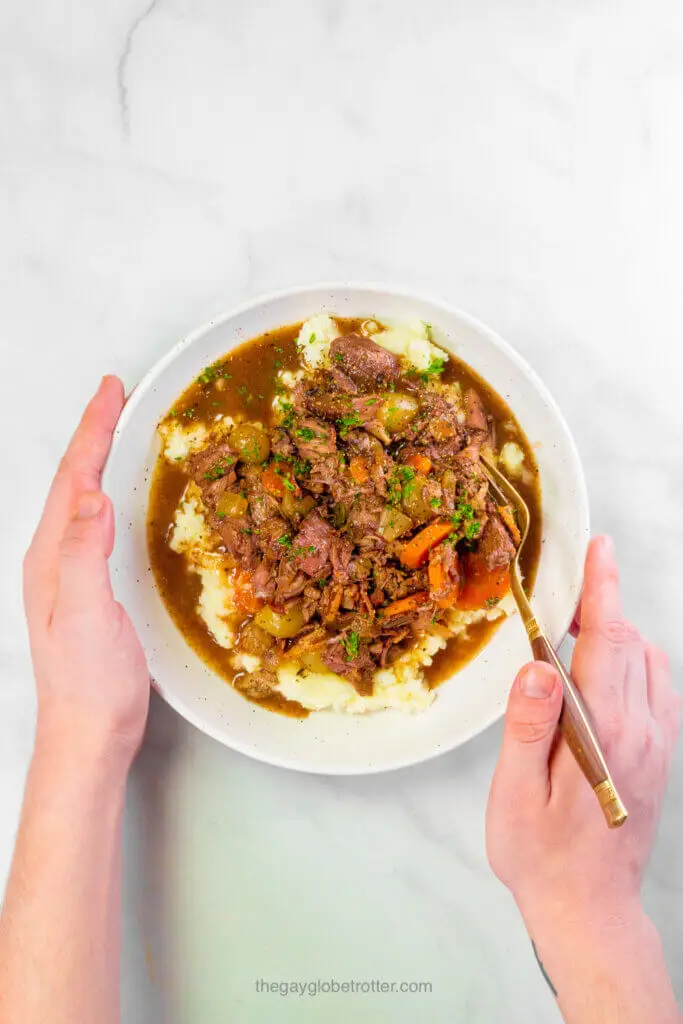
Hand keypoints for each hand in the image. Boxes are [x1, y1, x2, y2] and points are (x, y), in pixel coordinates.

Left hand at [23, 376, 148, 762]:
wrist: (88, 734)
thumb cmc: (87, 683)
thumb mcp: (84, 615)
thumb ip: (84, 555)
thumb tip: (93, 496)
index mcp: (50, 556)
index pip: (72, 479)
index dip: (92, 431)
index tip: (111, 391)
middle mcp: (55, 558)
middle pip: (73, 481)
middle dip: (93, 434)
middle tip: (116, 397)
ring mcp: (71, 573)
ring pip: (84, 500)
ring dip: (100, 460)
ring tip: (118, 431)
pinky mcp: (92, 589)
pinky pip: (98, 525)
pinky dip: (112, 495)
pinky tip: (123, 498)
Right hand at [487, 534, 679, 931]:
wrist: (590, 910)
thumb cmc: (542, 857)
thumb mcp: (515, 795)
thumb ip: (528, 727)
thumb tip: (538, 665)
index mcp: (605, 734)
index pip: (608, 642)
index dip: (603, 588)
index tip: (599, 547)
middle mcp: (642, 732)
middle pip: (631, 643)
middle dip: (602, 607)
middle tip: (560, 599)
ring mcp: (657, 744)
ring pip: (649, 662)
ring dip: (616, 636)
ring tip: (574, 635)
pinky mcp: (659, 756)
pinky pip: (657, 689)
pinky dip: (631, 663)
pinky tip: (601, 676)